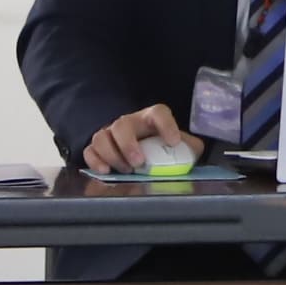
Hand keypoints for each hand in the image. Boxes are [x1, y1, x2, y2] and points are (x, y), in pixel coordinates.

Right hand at [83, 106, 202, 175]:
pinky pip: (89, 151)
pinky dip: (95, 161)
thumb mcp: (180, 145)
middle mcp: (129, 123)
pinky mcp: (98, 148)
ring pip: (101, 137)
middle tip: (138, 162)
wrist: (142, 147)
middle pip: (122, 125)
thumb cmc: (161, 144)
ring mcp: (110, 134)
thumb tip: (195, 153)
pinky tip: (105, 171)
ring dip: (112, 154)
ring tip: (126, 169)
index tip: (173, 141)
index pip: (159, 113)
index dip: (166, 125)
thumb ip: (189, 147)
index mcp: (151, 118)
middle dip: (128, 144)